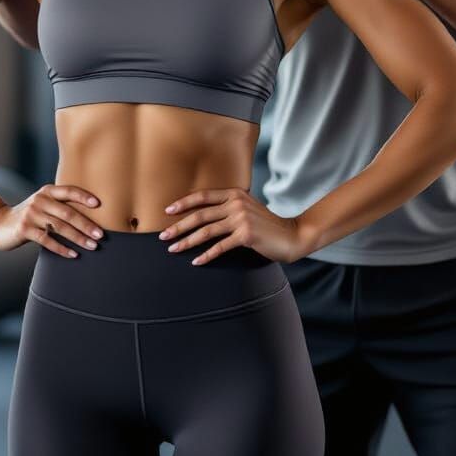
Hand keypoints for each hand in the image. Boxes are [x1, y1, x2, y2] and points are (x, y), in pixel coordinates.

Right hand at [0, 183, 103, 256]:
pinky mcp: (24, 229)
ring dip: (78, 238)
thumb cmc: (30, 215)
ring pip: (60, 227)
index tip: (99, 204)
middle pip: (68, 213)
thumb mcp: (42, 204)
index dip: (83, 196)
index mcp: (47, 191)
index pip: (68, 191)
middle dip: (86, 225)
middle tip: (101, 235)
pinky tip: (74, 254)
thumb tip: (91, 216)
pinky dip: (62, 248)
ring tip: (93, 246)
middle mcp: (40, 200)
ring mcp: (31, 215)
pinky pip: (47, 240)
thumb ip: (60, 205)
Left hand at [158, 187, 314, 264]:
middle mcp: (236, 203)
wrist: (291, 235)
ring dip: (187, 241)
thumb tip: (202, 215)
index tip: (167, 211)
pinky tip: (196, 261)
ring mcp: (241, 218)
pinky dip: (206, 255)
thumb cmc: (266, 225)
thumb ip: (228, 207)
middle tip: (163, 236)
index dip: (184, 203)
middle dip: (179, 226)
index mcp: (235, 193)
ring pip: (206, 231)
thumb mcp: (247, 209)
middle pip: (200, 215)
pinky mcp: (246, 235)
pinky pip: (220, 246)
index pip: (203, 196)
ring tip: (174, 249)